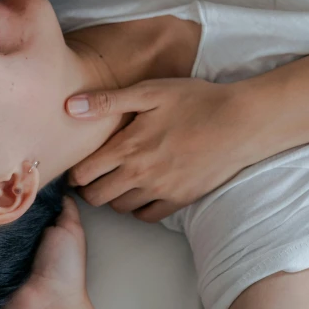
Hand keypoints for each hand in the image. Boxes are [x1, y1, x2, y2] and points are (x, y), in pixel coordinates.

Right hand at [3, 196, 94, 308]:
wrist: (48, 307)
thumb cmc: (64, 267)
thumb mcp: (71, 230)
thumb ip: (65, 208)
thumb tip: (59, 185)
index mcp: (41, 227)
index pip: (27, 203)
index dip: (21, 188)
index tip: (10, 168)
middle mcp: (21, 237)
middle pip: (9, 213)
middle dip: (1, 200)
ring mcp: (4, 252)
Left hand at [67, 78, 251, 221]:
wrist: (239, 122)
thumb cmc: (193, 100)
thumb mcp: (149, 91)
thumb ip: (107, 101)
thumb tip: (69, 107)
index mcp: (128, 146)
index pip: (83, 173)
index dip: (74, 171)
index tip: (76, 163)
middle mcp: (141, 174)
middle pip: (96, 197)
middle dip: (87, 188)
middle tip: (92, 174)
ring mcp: (161, 190)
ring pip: (120, 208)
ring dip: (112, 196)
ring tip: (116, 179)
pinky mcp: (181, 200)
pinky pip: (148, 216)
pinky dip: (138, 207)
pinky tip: (141, 189)